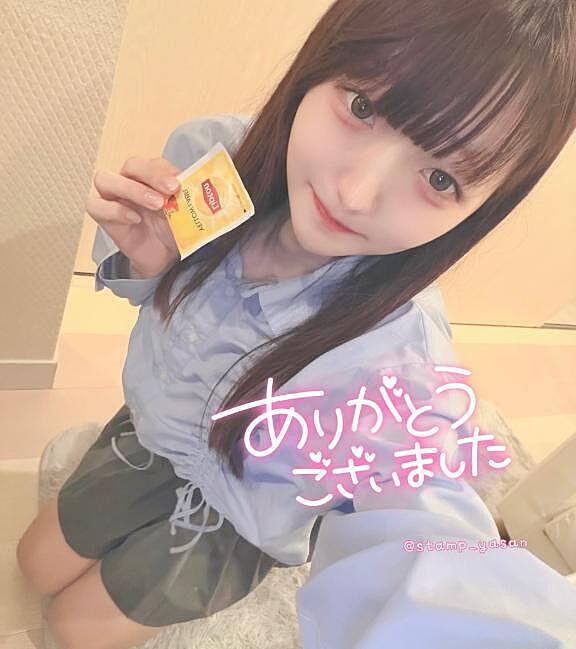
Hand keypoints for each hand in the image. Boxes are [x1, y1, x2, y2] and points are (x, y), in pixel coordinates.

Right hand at [86, 156, 181, 277]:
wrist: (165, 256)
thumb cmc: (172, 228)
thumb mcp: (184, 211)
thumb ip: (187, 197)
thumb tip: (199, 188)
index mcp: (148, 176)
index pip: (151, 162)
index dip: (164, 170)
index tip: (180, 181)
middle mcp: (127, 181)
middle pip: (130, 165)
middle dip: (151, 175)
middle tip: (171, 189)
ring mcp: (112, 197)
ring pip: (106, 179)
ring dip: (132, 189)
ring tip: (156, 204)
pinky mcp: (103, 217)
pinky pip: (97, 206)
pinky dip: (116, 210)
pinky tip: (135, 219)